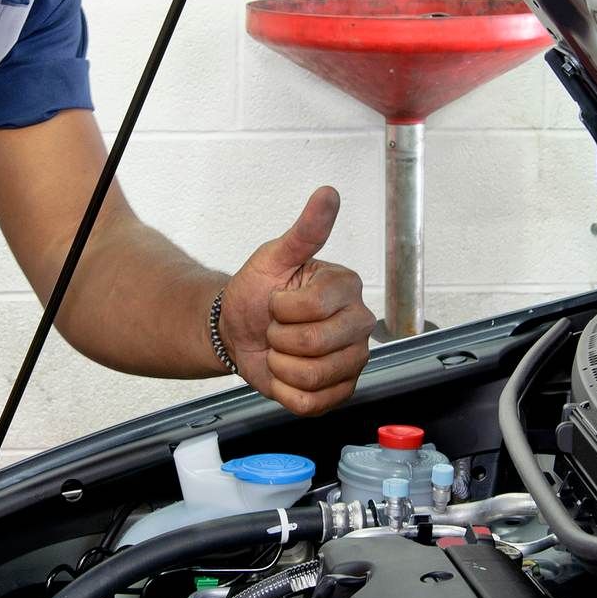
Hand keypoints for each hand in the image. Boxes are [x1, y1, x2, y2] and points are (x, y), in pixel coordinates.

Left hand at [218, 186, 375, 414]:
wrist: (238, 330)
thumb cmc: (257, 292)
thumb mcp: (273, 257)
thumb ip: (304, 230)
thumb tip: (327, 194)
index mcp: (347, 288)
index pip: (313, 307)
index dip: (281, 308)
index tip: (278, 300)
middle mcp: (359, 325)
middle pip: (315, 345)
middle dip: (279, 338)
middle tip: (278, 328)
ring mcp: (353, 361)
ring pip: (312, 377)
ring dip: (280, 365)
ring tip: (281, 350)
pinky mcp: (340, 392)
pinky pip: (309, 403)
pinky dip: (284, 390)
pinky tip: (286, 373)